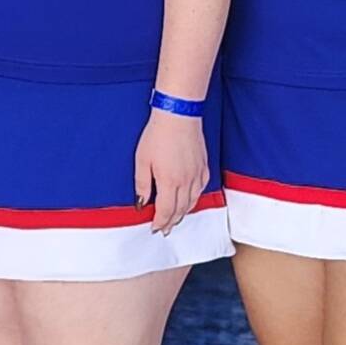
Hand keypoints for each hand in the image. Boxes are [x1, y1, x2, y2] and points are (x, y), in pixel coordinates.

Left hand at [134, 110, 207, 234]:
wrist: (178, 115)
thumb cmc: (157, 135)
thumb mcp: (142, 160)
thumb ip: (142, 185)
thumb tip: (141, 203)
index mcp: (169, 182)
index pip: (166, 211)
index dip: (160, 222)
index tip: (155, 228)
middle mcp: (186, 182)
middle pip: (180, 210)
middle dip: (171, 222)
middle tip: (165, 229)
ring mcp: (197, 174)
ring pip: (192, 202)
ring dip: (183, 213)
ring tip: (176, 219)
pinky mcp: (204, 166)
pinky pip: (201, 190)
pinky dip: (194, 199)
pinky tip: (189, 200)